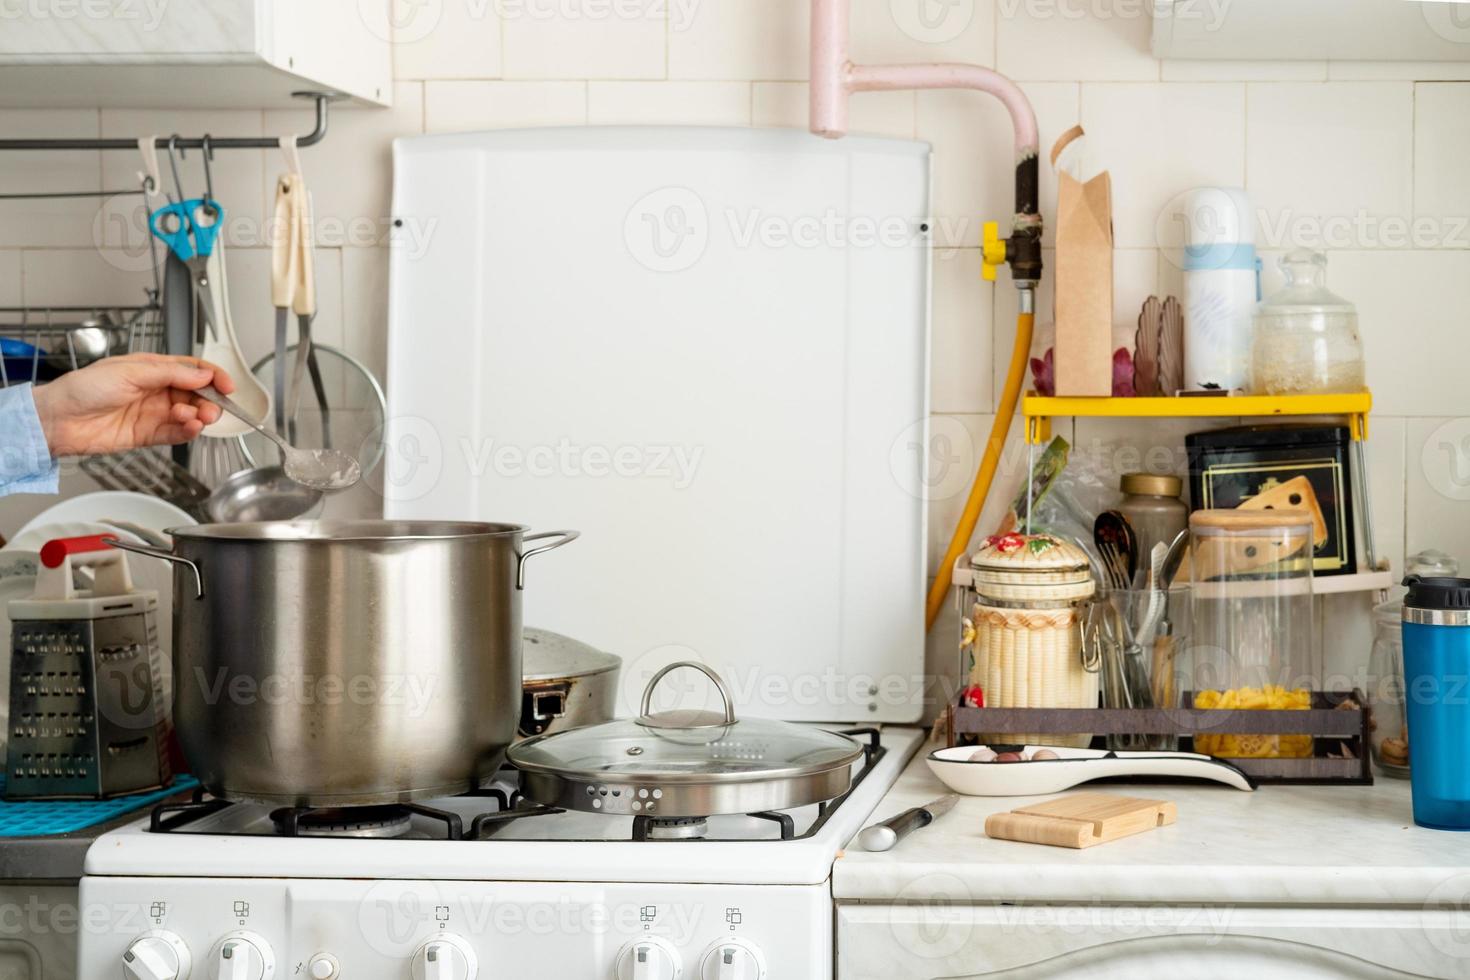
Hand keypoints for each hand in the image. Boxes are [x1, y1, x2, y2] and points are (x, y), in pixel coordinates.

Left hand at [31, 353, 235, 456]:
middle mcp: (156, 390)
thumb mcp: (130, 372)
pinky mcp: (148, 435)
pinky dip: (188, 432)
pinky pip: (177, 434)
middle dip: (209, 401)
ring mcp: (153, 413)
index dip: (213, 377)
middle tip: (211, 408)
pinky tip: (190, 428)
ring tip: (193, 418)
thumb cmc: (83, 388)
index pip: (192, 370)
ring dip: (198, 417)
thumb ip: (170, 374)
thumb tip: (202, 375)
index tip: (227, 386)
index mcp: (152, 369)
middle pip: (196, 394)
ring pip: (189, 415)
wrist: (59, 420)